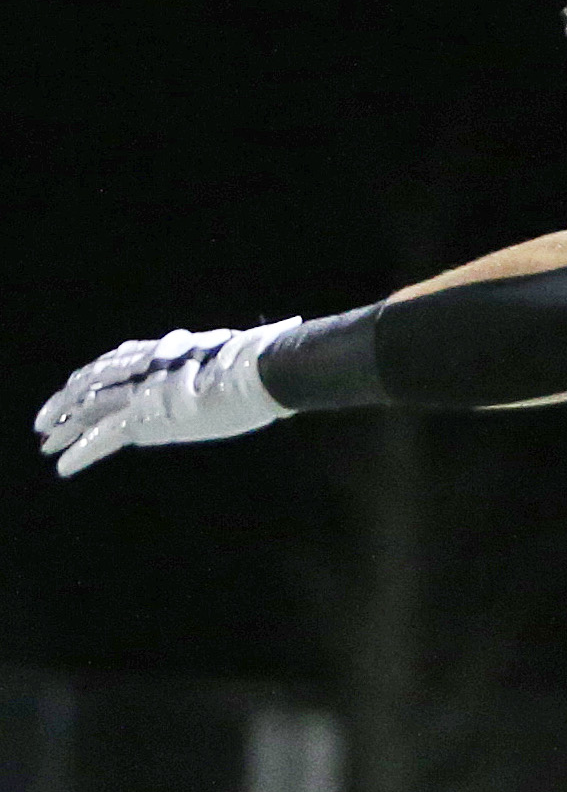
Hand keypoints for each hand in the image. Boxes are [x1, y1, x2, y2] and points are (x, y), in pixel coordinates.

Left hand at [36, 320, 301, 475]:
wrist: (263, 371)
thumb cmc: (267, 358)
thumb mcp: (258, 346)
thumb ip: (260, 341)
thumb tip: (295, 324)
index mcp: (170, 350)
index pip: (121, 357)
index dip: (96, 372)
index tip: (80, 383)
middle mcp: (148, 367)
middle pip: (94, 380)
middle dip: (65, 400)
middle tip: (46, 420)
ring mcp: (144, 392)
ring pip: (88, 408)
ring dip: (63, 427)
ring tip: (47, 443)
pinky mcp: (145, 418)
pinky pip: (101, 437)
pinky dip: (79, 452)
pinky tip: (63, 467)